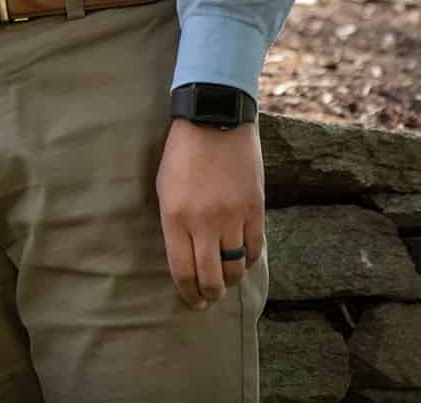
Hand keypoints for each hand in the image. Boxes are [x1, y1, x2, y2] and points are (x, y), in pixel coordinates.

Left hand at [156, 118, 264, 310]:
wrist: (215, 120)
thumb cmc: (182, 154)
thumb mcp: (165, 188)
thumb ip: (174, 224)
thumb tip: (185, 257)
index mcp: (175, 218)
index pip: (182, 272)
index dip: (187, 293)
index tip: (191, 301)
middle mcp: (204, 223)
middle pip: (211, 278)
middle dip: (209, 295)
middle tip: (208, 298)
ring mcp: (233, 216)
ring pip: (235, 268)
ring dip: (230, 280)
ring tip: (225, 280)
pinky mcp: (255, 209)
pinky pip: (255, 249)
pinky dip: (248, 260)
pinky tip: (241, 261)